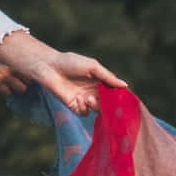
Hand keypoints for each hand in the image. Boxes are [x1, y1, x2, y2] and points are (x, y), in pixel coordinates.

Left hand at [0, 33, 127, 115]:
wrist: (50, 67)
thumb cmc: (70, 62)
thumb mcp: (92, 66)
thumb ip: (108, 77)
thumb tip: (125, 85)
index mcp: (100, 81)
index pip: (114, 92)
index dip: (120, 96)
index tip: (125, 99)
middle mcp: (94, 91)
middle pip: (108, 103)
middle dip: (110, 105)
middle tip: (110, 104)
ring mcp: (84, 99)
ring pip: (98, 110)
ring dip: (96, 106)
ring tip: (89, 98)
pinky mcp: (74, 106)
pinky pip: (85, 113)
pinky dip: (85, 108)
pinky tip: (80, 99)